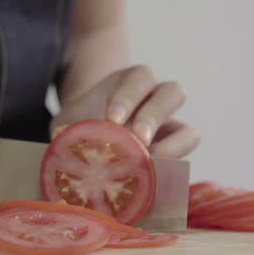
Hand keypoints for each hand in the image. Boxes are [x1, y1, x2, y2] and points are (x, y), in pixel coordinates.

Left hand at [50, 65, 200, 157]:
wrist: (89, 137)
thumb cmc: (80, 123)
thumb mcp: (69, 121)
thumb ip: (68, 128)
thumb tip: (63, 140)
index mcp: (130, 81)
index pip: (140, 77)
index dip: (129, 97)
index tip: (111, 119)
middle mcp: (157, 99)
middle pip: (173, 93)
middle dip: (154, 117)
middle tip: (136, 139)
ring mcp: (170, 129)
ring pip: (190, 130)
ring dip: (172, 148)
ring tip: (148, 163)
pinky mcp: (174, 154)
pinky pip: (186, 163)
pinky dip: (172, 168)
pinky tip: (150, 177)